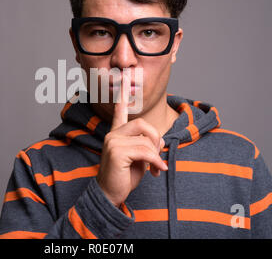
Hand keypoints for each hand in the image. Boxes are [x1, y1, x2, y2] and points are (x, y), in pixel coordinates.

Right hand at [96, 74, 166, 207]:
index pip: (120, 111)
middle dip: (155, 140)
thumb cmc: (124, 177)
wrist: (110, 195)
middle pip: (143, 124)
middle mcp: (112, 134)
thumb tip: (161, 139)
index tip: (125, 77)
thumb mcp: (139, 158)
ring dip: (156, 156)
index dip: (124, 95)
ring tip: (155, 168)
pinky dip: (155, 162)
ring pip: (146, 140)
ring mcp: (112, 141)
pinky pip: (145, 151)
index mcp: (116, 134)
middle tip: (158, 156)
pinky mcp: (116, 152)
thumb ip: (146, 145)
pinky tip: (156, 172)